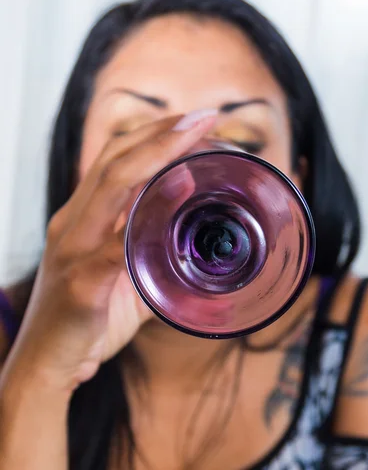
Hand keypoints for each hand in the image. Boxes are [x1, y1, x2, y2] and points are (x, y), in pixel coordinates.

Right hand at [3, 111, 216, 394]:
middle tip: (205, 116)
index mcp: (82, 217)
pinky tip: (178, 194)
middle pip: (114, 159)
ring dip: (157, 153)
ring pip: (111, 185)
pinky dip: (147, 216)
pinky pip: (114, 245)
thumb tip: (193, 241)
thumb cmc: (87, 318)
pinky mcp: (80, 282)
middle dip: (162, 132)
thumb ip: (153, 254)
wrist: (48, 366)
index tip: (192, 120)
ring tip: (196, 135)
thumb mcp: (124, 277)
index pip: (114, 159)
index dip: (153, 134)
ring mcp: (74, 249)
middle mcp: (74, 222)